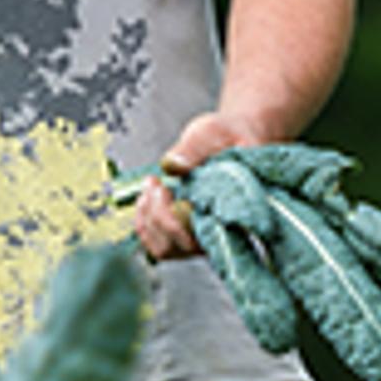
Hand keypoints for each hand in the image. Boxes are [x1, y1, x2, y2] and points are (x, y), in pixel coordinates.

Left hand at [135, 111, 246, 262]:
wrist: (236, 138)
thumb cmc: (231, 136)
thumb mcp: (215, 132)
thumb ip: (195, 149)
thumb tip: (173, 165)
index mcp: (232, 212)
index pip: (196, 238)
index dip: (171, 221)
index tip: (163, 188)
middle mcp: (218, 230)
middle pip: (176, 246)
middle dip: (155, 215)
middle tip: (155, 183)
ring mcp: (202, 233)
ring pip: (164, 248)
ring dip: (147, 218)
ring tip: (151, 187)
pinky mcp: (188, 230)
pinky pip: (159, 241)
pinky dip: (145, 220)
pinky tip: (148, 196)